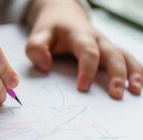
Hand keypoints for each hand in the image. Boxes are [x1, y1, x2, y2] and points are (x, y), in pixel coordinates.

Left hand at [25, 0, 142, 98]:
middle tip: (116, 95)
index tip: (83, 87)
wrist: (62, 15)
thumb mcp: (38, 36)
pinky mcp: (109, 50)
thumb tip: (46, 66)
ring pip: (124, 56)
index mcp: (79, 35)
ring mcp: (105, 44)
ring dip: (132, 73)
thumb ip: (36, 49)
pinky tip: (139, 84)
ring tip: (136, 91)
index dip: (87, 69)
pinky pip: (126, 58)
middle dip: (117, 75)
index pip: (88, 51)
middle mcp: (97, 39)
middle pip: (112, 55)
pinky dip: (136, 70)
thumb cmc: (50, 30)